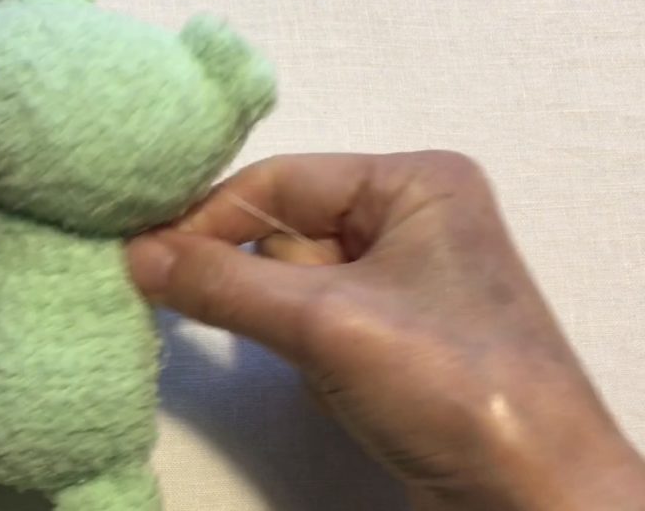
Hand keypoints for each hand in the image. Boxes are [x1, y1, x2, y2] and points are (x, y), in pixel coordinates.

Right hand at [127, 152, 644, 510]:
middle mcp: (409, 217)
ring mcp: (403, 280)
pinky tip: (351, 390)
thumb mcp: (325, 323)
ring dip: (291, 330)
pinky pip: (317, 325)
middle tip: (247, 320)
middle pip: (286, 233)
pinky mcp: (394, 334)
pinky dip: (311, 357)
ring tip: (336, 368)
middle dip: (265, 287)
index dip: (209, 219)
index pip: (280, 181)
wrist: (531, 497)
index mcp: (412, 182)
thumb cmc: (445, 382)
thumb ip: (222, 284)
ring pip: (295, 285)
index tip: (141, 258)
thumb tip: (131, 254)